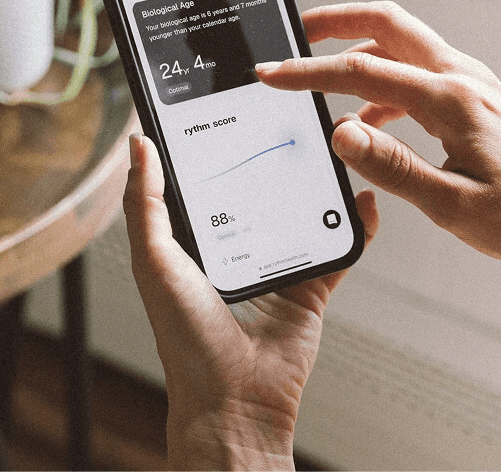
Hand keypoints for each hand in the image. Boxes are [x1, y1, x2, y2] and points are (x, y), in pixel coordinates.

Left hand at [123, 133, 378, 470]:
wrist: (236, 396)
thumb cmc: (186, 338)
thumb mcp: (154, 261)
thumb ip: (146, 203)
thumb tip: (139, 145)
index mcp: (199, 236)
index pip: (211, 177)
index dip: (221, 142)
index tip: (234, 104)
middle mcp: (240, 244)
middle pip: (264, 187)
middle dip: (280, 154)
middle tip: (295, 119)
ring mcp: (280, 261)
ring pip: (305, 210)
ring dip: (322, 183)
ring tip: (334, 149)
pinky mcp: (313, 282)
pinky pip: (340, 247)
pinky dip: (356, 225)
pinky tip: (361, 200)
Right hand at [256, 0, 500, 262]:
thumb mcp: (452, 205)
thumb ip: (392, 168)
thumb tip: (341, 133)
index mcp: (453, 100)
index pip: (363, 71)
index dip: (309, 72)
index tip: (272, 74)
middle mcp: (464, 79)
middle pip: (389, 24)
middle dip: (337, 22)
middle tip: (296, 33)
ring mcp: (475, 83)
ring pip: (406, 45)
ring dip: (361, 53)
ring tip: (325, 83)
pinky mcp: (479, 97)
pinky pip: (422, 72)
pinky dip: (387, 82)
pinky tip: (373, 120)